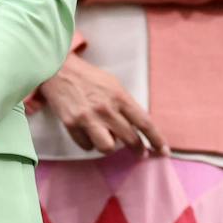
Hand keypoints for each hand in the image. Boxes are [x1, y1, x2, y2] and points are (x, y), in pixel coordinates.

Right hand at [36, 53, 168, 155]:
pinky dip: (89, 143)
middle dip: (137, 148)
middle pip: (129, 139)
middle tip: (140, 152)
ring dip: (109, 146)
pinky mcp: (71, 125)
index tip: (163, 151)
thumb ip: (125, 105)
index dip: (156, 139)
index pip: (144, 123)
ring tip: (106, 136)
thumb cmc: (89, 78)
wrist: (59, 71)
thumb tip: (137, 126)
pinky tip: (88, 133)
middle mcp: (106, 109)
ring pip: (107, 148)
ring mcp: (88, 118)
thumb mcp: (114, 85)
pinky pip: (86, 146)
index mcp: (120, 97)